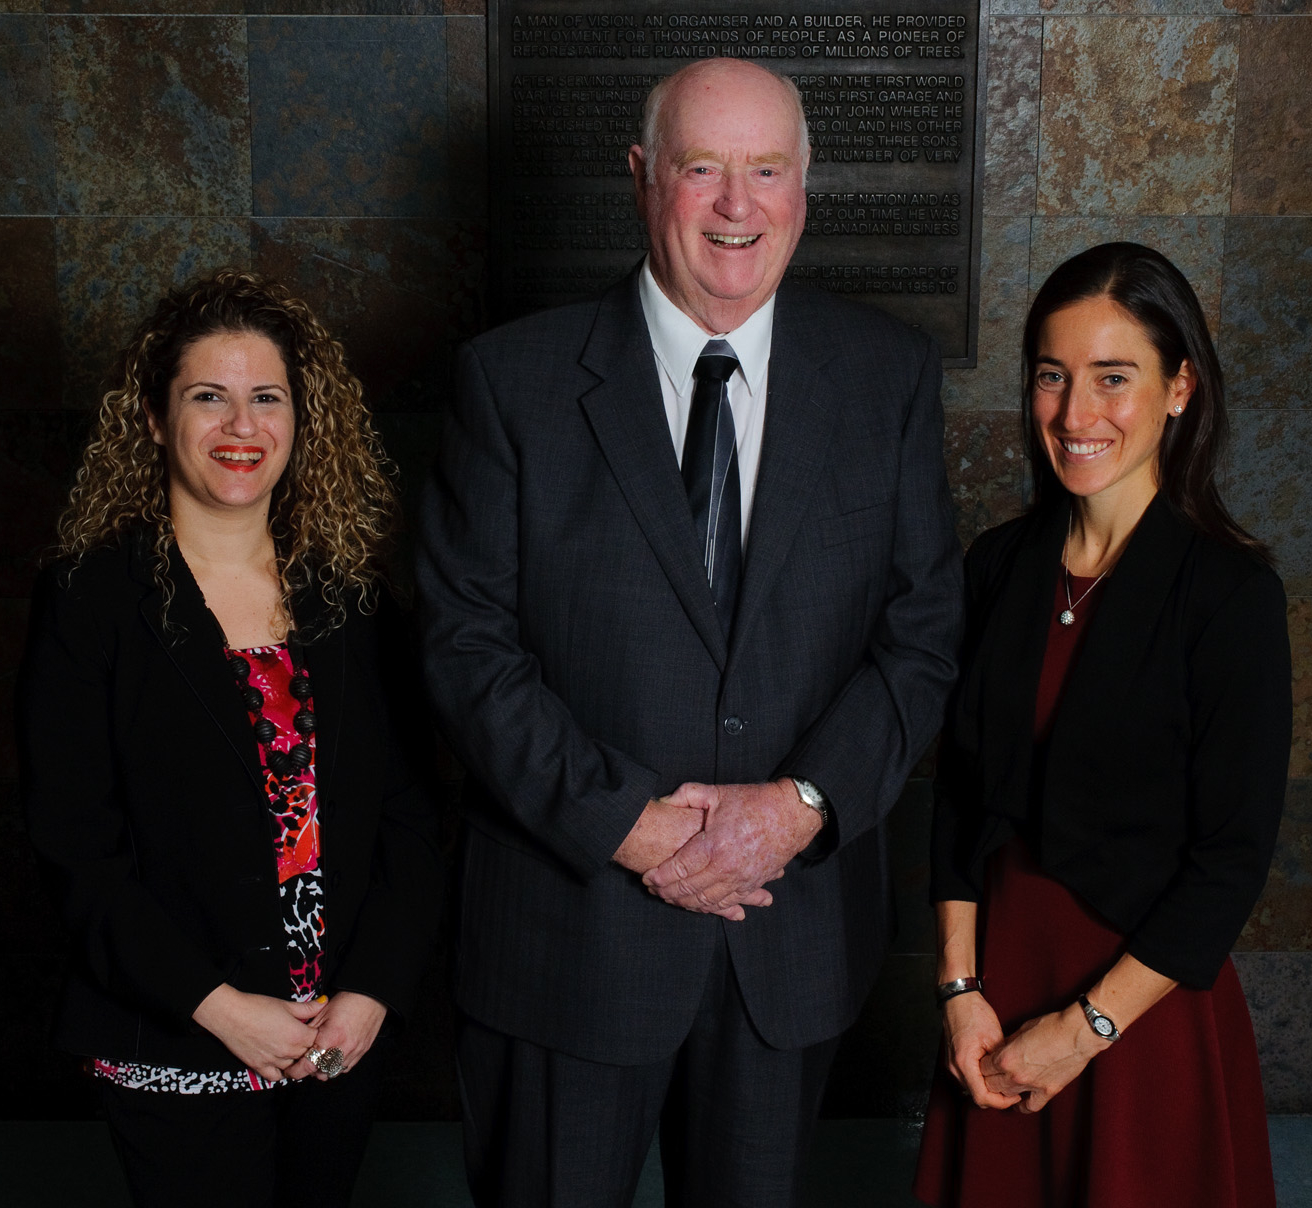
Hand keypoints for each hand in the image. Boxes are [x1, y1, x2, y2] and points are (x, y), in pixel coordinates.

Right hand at [191, 984, 323, 1082]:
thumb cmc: (258, 1007)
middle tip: (307, 1041)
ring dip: (296, 1061)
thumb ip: (308, 1007)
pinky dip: (281, 1072)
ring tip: (294, 1051)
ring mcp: (274, 1061)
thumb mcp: (286, 1005)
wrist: (231, 1015)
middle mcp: (288, 1051)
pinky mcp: (259, 1067)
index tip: (317, 1032)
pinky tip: (281, 1062)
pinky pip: (276, 1077)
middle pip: (308, 1055)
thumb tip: (324, 1002)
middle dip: (310, 1049)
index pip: (318, 1041)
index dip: (319, 1036)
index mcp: (297, 1035)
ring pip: (294, 1068)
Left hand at [283, 991, 388, 1081]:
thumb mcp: (322, 1013)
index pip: (309, 1065)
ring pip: (333, 1072)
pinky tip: (332, 1057)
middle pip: (320, 1072)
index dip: (297, 1070)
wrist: (370, 996)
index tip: (291, 1070)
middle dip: (310, 1070)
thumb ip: (309, 1031)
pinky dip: (336, 1066)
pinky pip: (345, 1068)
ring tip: (319, 1059)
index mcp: (331, 1037)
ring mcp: (354, 1051)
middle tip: (304, 1063)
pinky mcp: (362, 1052)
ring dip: (323, 1069)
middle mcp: (343, 1048)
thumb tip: (297, 1044)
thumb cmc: (347, 1001)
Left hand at [614, 798, 771, 920]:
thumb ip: (687, 795)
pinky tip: (697, 905)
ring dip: (685, 903)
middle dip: (667, 892)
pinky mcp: (752, 884)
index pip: (679, 869)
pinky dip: (709, 907)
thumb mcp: (717, 792)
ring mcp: (741, 880)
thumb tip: (663, 801)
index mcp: (714, 845)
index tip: (646, 877)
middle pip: (689, 890)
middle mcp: (726, 868)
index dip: (659, 876)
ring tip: (670, 898)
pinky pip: (726, 903)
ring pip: (706, 901)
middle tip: (653, 890)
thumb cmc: (754, 802)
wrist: (791, 814)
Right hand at [940, 991, 1020, 1109]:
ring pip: (972, 1089)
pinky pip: (967, 1079)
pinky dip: (980, 1081)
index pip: (982, 1097)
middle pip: (976, 1096)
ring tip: (1005, 1081)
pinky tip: (993, 1073)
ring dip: (988, 1089)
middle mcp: (954, 1067)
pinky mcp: (953, 1060)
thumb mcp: (995, 1037)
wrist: (957, 998)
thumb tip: (1011, 1078)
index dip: (1001, 1102)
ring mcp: (952, 1064)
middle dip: (996, 1098)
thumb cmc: (974, 1012)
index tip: (1014, 1097)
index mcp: (964, 1062)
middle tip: (1014, 1091)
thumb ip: (1001, 1062)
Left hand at [980, 1003, 1107, 1113]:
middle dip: (990, 1078)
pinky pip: (1031, 1106)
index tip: (986, 1062)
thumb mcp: (1021, 1029)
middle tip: (993, 1073)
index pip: (983, 1068)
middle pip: (991, 1085)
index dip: (984, 1064)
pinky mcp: (1048, 1091)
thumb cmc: (1051, 1026)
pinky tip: (1020, 1101)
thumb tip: (1000, 1049)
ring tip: (1004, 1085)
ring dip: (1004, 1090)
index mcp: (1006, 1057)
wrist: (1077, 1034)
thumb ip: (1007, 1043)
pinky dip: (1023, 1105)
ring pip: (1008, 1096)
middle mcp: (1016, 1075)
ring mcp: (1032, 1085)